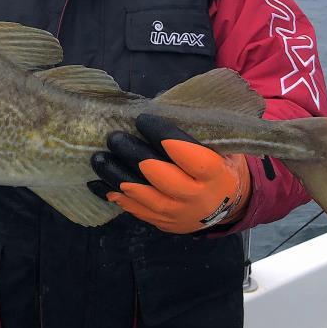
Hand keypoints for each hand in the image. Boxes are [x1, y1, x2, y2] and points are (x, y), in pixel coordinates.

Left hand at [88, 114, 251, 233]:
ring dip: (116, 175)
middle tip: (113, 137)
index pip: (184, 152)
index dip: (160, 134)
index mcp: (213, 173)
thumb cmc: (222, 164)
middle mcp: (195, 197)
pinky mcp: (163, 223)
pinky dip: (113, 195)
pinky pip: (134, 210)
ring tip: (98, 158)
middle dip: (132, 154)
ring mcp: (177, 213)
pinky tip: (96, 182)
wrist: (230, 206)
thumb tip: (158, 104)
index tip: (142, 119)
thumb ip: (194, 131)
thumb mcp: (221, 146)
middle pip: (157, 175)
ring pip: (141, 195)